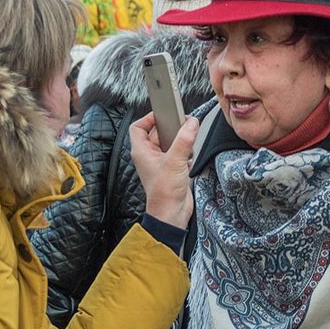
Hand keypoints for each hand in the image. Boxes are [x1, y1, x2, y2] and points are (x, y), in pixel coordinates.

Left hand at [130, 112, 197, 228]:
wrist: (172, 214)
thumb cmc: (164, 193)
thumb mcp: (175, 161)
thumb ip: (184, 140)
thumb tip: (191, 123)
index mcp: (141, 151)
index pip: (138, 126)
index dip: (149, 117)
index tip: (164, 114)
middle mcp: (149, 156)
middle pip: (158, 132)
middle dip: (171, 129)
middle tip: (182, 125)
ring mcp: (160, 163)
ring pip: (170, 143)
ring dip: (180, 142)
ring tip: (186, 144)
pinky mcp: (171, 169)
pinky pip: (178, 153)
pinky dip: (185, 153)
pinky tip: (188, 159)